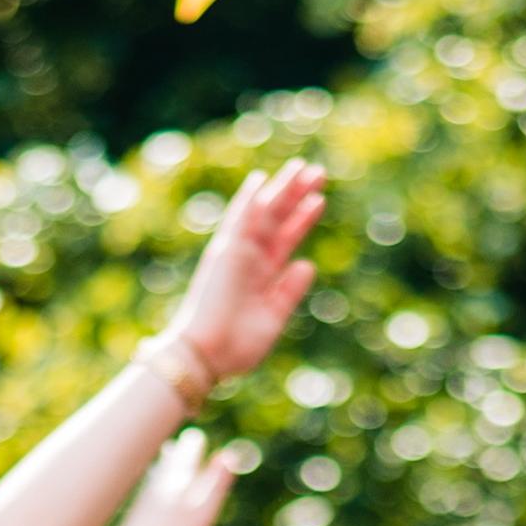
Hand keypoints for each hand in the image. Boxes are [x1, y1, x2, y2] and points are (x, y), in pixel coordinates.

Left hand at [103, 431, 237, 525]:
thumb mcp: (202, 512)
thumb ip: (216, 484)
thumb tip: (231, 454)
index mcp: (177, 479)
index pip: (189, 453)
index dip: (197, 444)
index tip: (200, 435)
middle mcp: (160, 482)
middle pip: (173, 460)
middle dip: (183, 449)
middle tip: (190, 438)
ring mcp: (146, 497)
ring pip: (159, 473)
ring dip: (167, 461)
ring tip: (168, 452)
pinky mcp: (137, 513)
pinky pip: (150, 489)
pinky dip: (156, 480)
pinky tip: (151, 488)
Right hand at [165, 158, 328, 390]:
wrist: (206, 358)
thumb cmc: (236, 347)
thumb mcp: (274, 317)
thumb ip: (289, 291)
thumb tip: (307, 263)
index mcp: (262, 275)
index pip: (285, 239)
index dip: (302, 218)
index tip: (318, 198)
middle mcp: (250, 260)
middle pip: (278, 220)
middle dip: (297, 196)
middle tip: (318, 172)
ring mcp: (237, 255)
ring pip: (263, 214)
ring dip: (281, 191)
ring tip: (302, 167)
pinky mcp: (225, 255)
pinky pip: (239, 223)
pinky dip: (249, 201)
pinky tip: (261, 181)